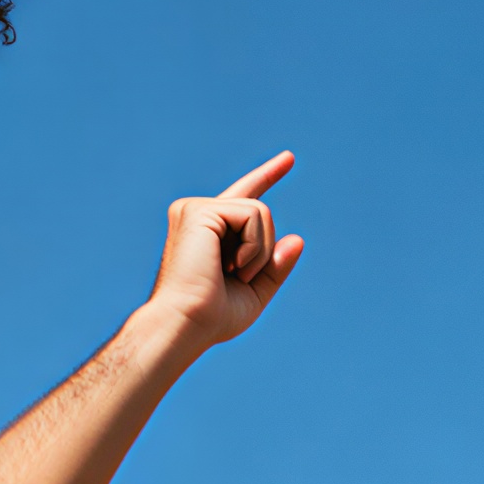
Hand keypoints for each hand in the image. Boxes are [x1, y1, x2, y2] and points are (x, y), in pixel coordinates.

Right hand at [135, 151, 304, 349]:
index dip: (267, 175)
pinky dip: (255, 246)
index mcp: (208, 232)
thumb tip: (298, 238)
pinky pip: (253, 214)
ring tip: (235, 274)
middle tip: (237, 278)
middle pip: (260, 211)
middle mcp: (197, 214)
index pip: (243, 198)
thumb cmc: (212, 318)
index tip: (289, 158)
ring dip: (260, 250)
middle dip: (263, 251)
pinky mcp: (198, 210)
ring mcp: (194, 209)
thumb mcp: (254, 292)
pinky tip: (233, 266)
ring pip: (260, 211)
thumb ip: (274, 266)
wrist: (186, 325)